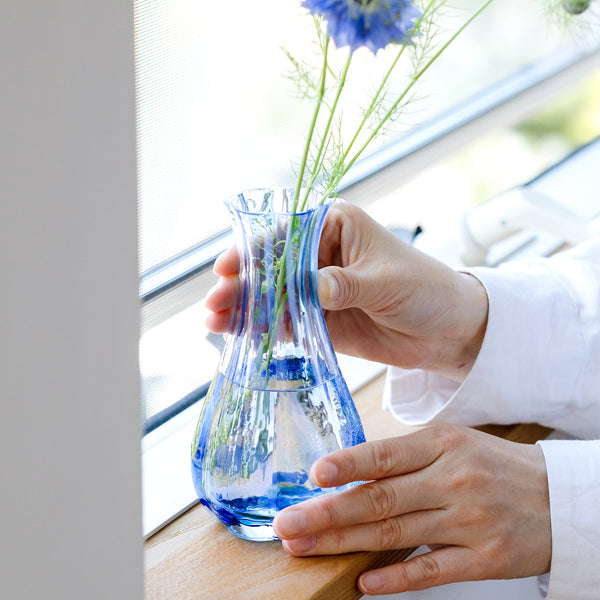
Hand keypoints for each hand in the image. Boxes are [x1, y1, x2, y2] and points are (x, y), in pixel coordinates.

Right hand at [206, 201, 487, 381]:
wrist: (447, 330)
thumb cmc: (425, 289)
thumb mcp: (386, 281)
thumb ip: (345, 284)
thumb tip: (307, 287)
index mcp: (336, 226)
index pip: (286, 233)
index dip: (254, 250)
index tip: (228, 267)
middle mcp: (321, 254)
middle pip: (272, 266)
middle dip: (243, 283)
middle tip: (215, 302)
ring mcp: (317, 288)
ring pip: (272, 295)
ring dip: (244, 307)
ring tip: (215, 322)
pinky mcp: (319, 319)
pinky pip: (285, 322)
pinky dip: (263, 328)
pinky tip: (240, 335)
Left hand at [273, 424, 550, 595]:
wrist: (561, 497)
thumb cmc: (495, 464)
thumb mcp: (453, 443)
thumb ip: (405, 457)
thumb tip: (349, 472)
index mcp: (443, 444)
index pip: (385, 454)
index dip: (348, 464)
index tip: (313, 475)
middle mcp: (454, 480)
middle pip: (380, 498)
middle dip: (327, 512)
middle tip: (287, 523)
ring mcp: (469, 521)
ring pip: (395, 534)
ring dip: (345, 543)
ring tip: (305, 547)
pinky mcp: (485, 559)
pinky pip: (432, 571)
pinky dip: (396, 578)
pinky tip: (363, 582)